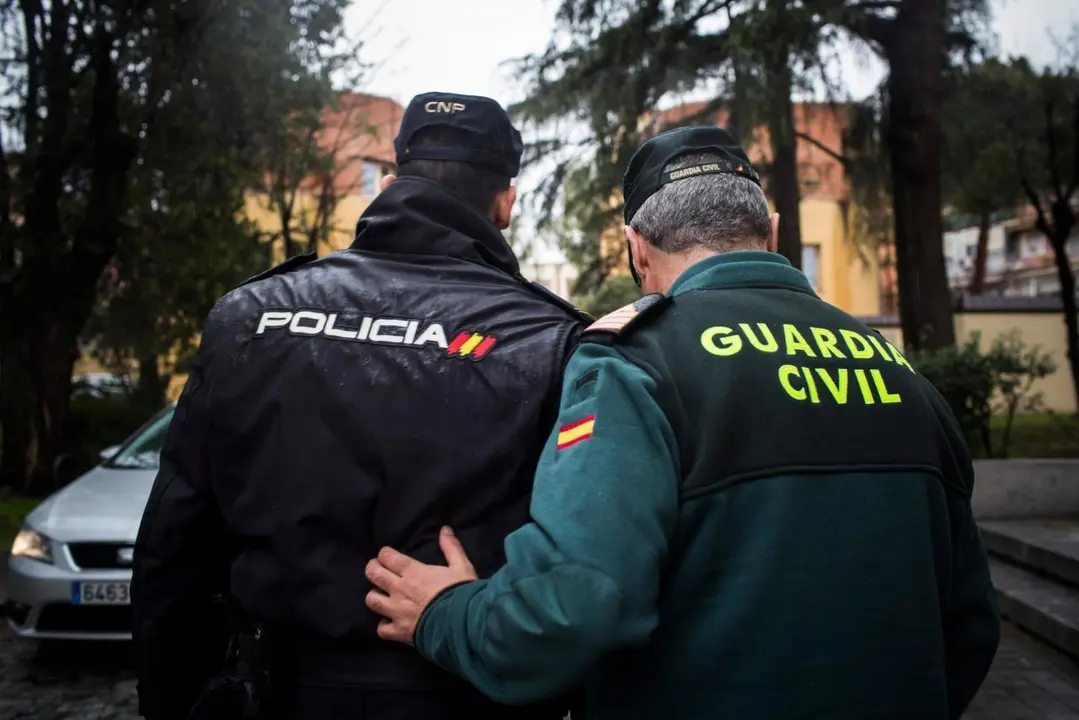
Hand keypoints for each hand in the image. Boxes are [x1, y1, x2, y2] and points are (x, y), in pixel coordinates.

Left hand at [365, 526, 477, 644]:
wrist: (462, 625)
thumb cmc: (461, 593)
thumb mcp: (462, 567)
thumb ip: (451, 548)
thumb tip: (445, 529)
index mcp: (413, 572)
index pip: (388, 557)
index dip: (384, 554)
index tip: (387, 555)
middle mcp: (399, 590)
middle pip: (374, 574)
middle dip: (372, 568)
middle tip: (376, 569)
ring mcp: (396, 612)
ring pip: (372, 600)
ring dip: (375, 596)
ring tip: (380, 595)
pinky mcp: (398, 631)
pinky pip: (381, 628)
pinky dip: (384, 625)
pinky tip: (390, 622)